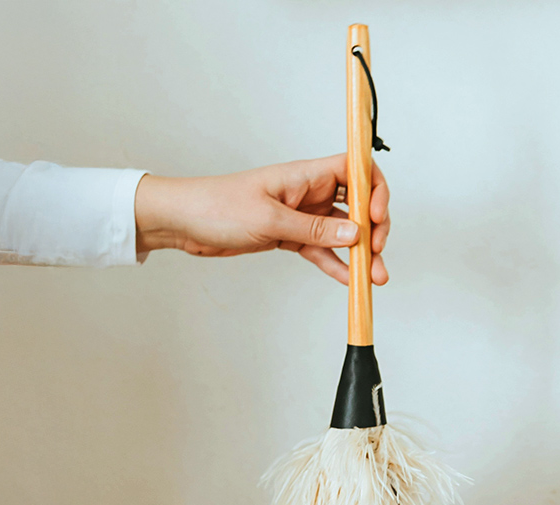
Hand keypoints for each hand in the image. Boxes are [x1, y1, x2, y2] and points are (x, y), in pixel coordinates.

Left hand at [133, 154, 389, 284]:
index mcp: (305, 175)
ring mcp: (301, 215)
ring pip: (342, 233)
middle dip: (374, 228)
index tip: (377, 216)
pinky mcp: (290, 236)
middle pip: (357, 205)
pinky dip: (337, 264)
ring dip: (361, 254)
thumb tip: (355, 234)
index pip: (356, 170)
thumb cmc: (216, 206)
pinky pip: (323, 250)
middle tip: (377, 253)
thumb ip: (314, 230)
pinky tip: (350, 279)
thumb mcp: (269, 219)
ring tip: (374, 277)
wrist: (182, 221)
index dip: (374, 190)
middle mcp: (308, 192)